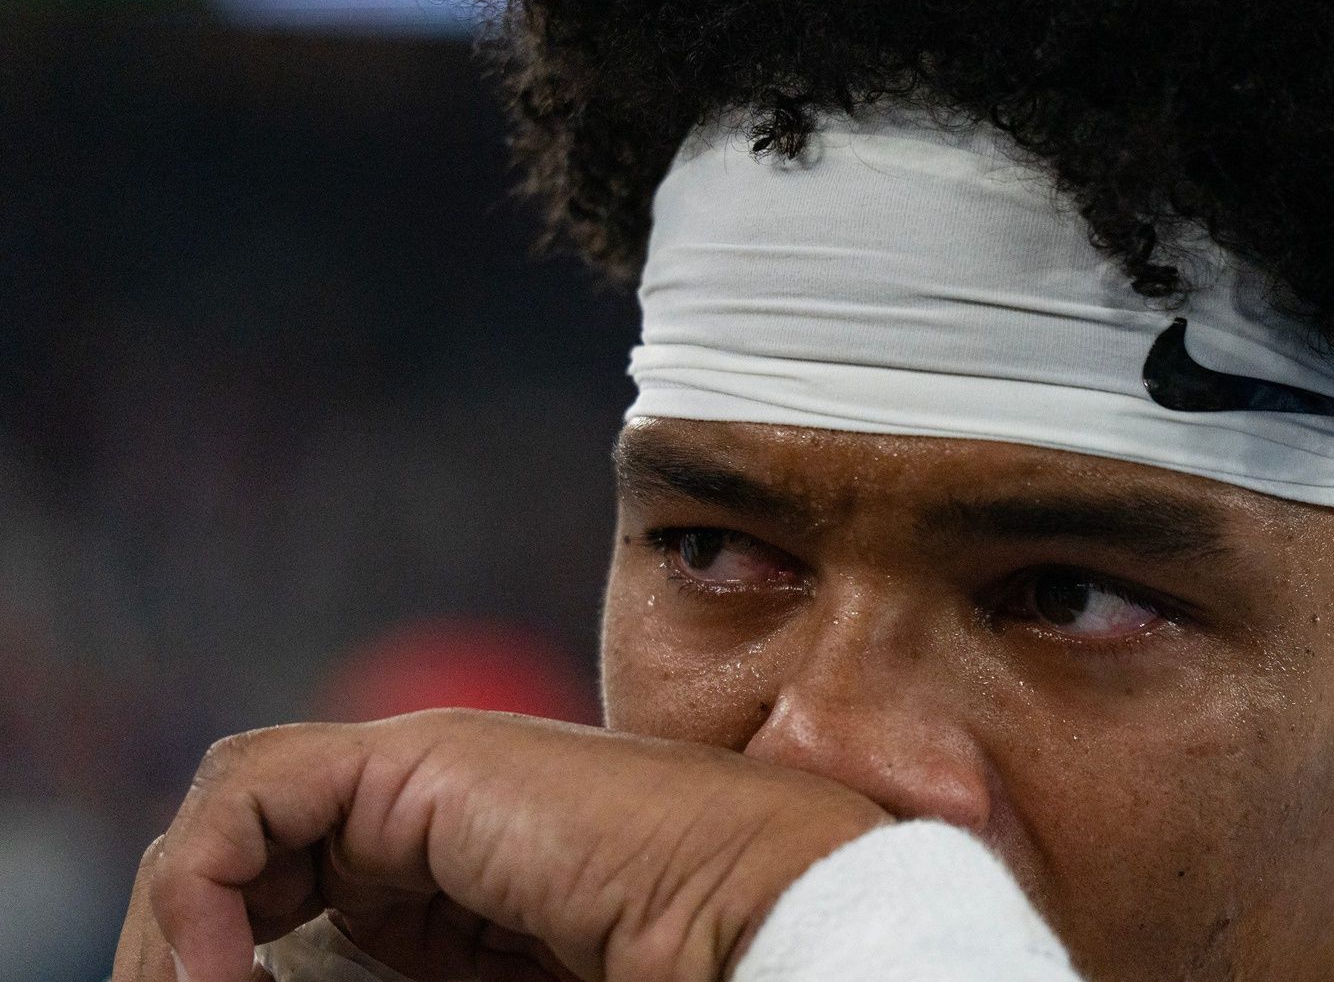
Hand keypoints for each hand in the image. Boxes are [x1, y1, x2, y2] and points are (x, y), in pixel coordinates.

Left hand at [110, 709, 890, 981]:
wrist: (767, 912)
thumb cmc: (672, 958)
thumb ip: (409, 978)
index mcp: (446, 870)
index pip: (280, 890)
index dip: (217, 959)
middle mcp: (425, 810)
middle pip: (246, 851)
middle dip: (181, 946)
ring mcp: (426, 772)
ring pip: (234, 817)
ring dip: (180, 923)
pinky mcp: (424, 759)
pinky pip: (253, 795)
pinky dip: (207, 886)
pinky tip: (222, 973)